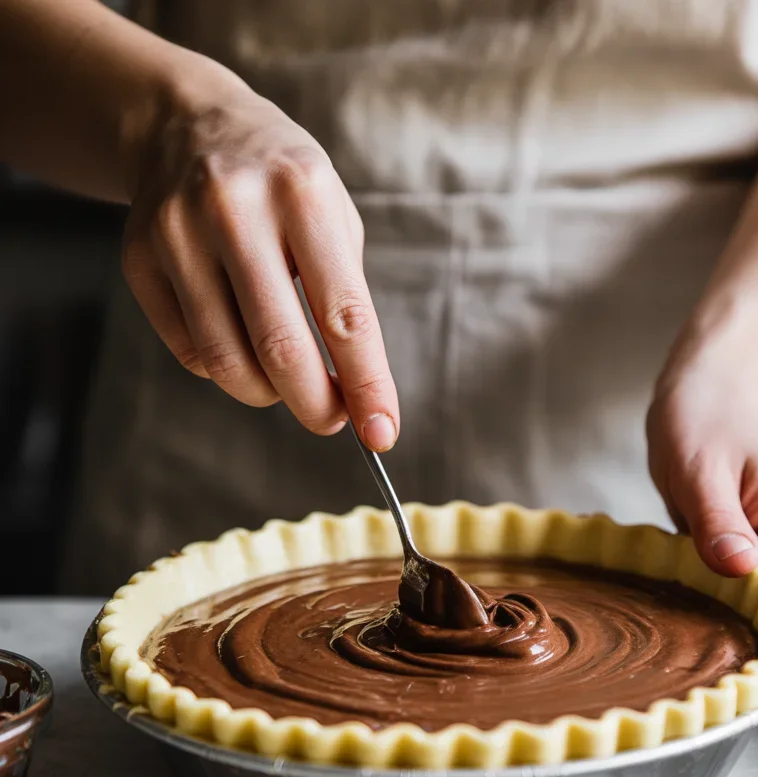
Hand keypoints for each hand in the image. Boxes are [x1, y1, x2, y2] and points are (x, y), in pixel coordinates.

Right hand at [119, 64, 398, 449]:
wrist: (188, 125)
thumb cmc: (282, 186)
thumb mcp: (333, 217)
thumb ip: (346, 301)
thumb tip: (358, 398)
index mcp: (302, 192)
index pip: (344, 315)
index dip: (366, 384)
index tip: (381, 432)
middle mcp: (234, 208)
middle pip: (280, 348)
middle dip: (315, 405)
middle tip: (332, 420)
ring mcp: (177, 232)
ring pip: (227, 362)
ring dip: (268, 394)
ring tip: (287, 381)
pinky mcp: (138, 259)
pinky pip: (190, 353)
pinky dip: (224, 370)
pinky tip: (239, 343)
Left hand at [646, 363, 757, 656]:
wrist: (712, 386)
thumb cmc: (706, 417)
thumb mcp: (699, 467)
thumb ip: (719, 521)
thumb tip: (742, 570)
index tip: (737, 671)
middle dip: (754, 650)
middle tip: (698, 662)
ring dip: (736, 631)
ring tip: (688, 637)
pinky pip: (749, 598)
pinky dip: (723, 610)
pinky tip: (689, 611)